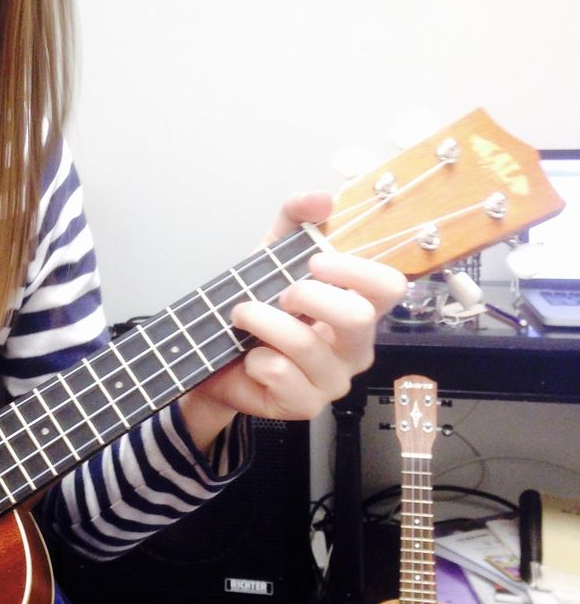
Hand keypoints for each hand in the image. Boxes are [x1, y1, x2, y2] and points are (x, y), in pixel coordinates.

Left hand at [180, 192, 406, 448]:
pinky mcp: (305, 406)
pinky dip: (255, 358)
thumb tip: (322, 198)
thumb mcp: (271, 253)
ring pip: (307, 345)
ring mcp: (333, 381)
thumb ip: (295, 219)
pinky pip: (281, 374)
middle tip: (279, 294)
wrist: (215, 356)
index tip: (315, 261)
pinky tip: (250, 358)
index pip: (388, 286)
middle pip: (357, 317)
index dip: (355, 270)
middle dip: (307, 296)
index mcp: (358, 307)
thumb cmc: (259, 307)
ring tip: (243, 315)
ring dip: (263, 321)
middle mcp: (355, 347)